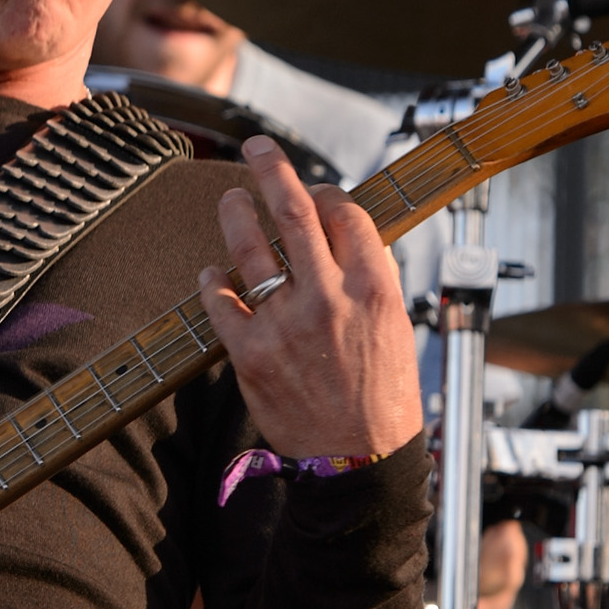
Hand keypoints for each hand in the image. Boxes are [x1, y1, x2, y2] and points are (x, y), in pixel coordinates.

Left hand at [198, 138, 424, 462]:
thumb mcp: (396, 328)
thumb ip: (367, 280)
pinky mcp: (250, 353)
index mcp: (373, 288)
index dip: (326, 193)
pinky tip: (213, 273)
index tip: (316, 193)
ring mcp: (284, 324)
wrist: (359, 462)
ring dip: (235, 213)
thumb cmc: (383, 399)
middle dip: (272, 166)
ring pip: (249, 246)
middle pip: (294, 209)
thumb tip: (342, 241)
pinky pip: (219, 301)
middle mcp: (329, 298)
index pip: (345, 213)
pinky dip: (212, 280)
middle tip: (258, 146)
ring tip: (230, 200)